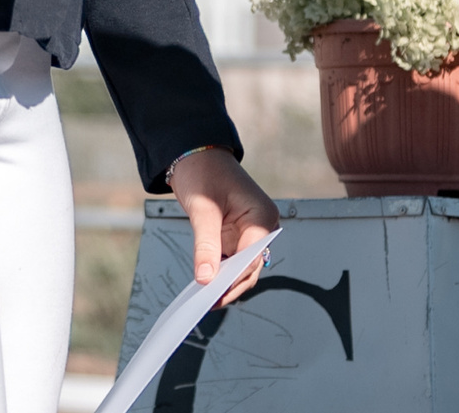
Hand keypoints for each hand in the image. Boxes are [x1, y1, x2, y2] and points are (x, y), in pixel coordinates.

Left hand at [165, 148, 280, 306]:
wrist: (196, 155)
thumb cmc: (204, 173)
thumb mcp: (203, 210)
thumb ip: (206, 246)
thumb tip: (206, 279)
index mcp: (262, 217)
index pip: (252, 258)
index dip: (233, 279)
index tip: (214, 296)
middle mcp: (262, 227)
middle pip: (250, 268)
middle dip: (230, 286)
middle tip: (208, 303)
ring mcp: (250, 233)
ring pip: (242, 268)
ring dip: (225, 282)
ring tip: (204, 298)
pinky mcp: (238, 236)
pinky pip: (232, 261)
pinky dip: (220, 272)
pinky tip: (205, 283)